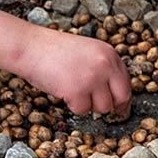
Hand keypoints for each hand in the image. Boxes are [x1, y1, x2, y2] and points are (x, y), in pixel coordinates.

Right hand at [16, 26, 131, 117]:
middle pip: (121, 97)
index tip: (118, 105)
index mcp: (110, 54)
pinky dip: (72, 105)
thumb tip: (116, 94)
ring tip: (73, 89)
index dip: (121, 96)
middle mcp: (105, 65)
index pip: (126, 82)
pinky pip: (82, 110)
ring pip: (102, 107)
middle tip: (97, 105)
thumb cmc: (55, 51)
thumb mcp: (88, 52)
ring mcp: (93, 78)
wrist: (31, 47)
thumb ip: (103, 67)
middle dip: (110, 105)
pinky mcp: (78, 91)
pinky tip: (63, 90)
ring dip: (88, 104)